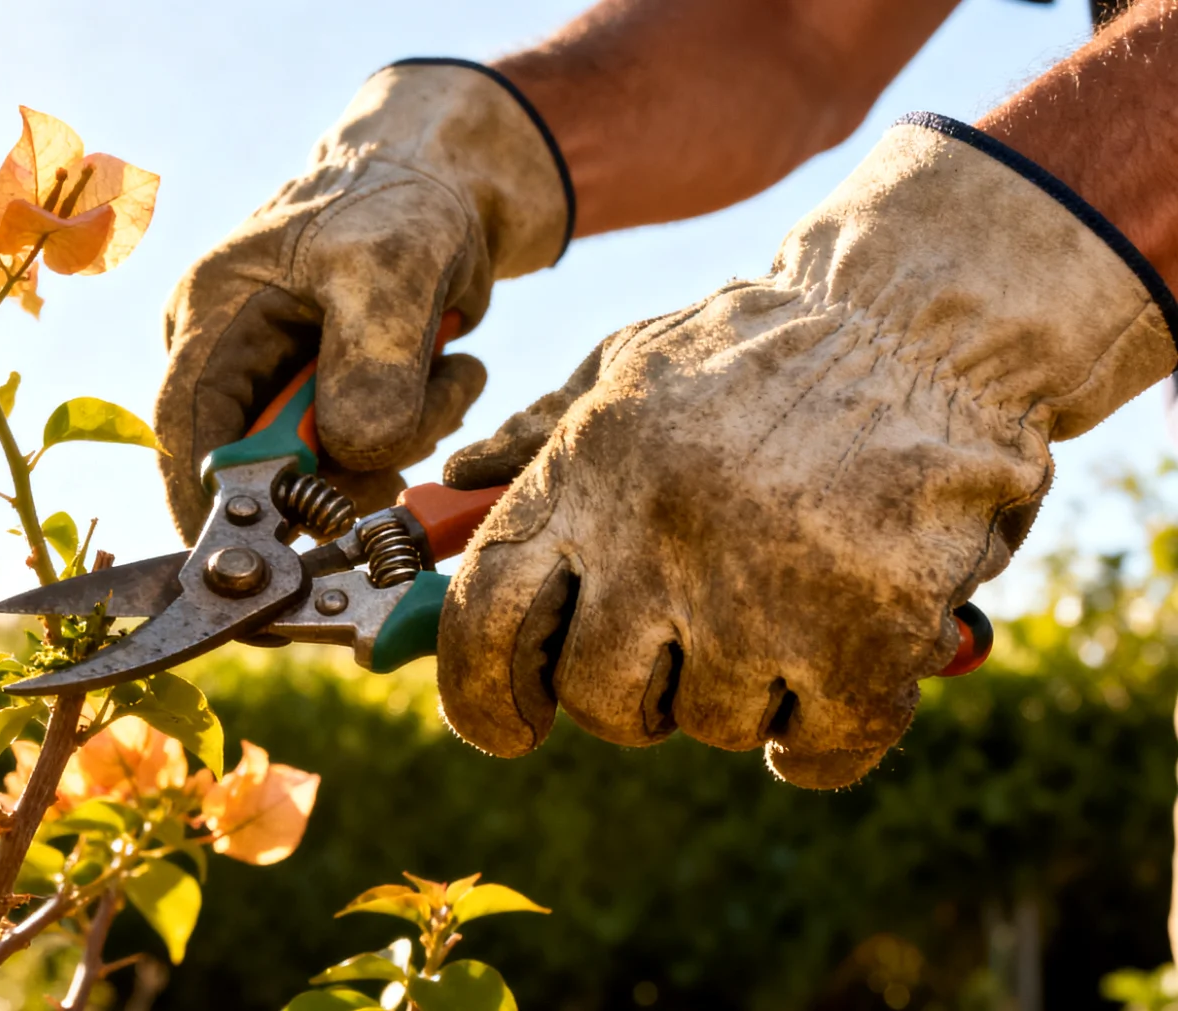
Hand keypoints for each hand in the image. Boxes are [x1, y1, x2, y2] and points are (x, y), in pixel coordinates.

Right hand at [154, 60, 570, 541]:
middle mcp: (233, 359)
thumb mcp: (393, 266)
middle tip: (411, 436)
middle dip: (341, 470)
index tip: (267, 553)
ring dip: (396, 445)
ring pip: (325, 471)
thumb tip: (355, 452)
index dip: (210, 505)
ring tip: (446, 376)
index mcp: (212, 316)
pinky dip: (413, 434)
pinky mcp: (331, 404)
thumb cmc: (403, 202)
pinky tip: (446, 378)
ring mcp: (281, 386)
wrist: (447, 185)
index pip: (184, 433)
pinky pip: (364, 456)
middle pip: (259, 468)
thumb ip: (375, 361)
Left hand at [436, 116, 1177, 787]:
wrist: (927, 319)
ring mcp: (755, 597)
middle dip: (632, 696)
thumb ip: (539, 435)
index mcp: (582, 476)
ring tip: (785, 607)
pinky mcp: (862, 641)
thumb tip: (454, 484)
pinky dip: (821, 736)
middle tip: (680, 649)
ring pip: (708, 724)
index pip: (482, 624)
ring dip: (742, 692)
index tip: (509, 724)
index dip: (481, 696)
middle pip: (595, 697)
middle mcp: (652, 541)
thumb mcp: (631, 364)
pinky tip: (839, 675)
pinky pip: (812, 750)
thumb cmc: (765, 346)